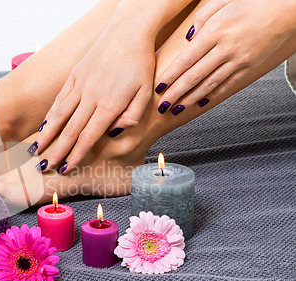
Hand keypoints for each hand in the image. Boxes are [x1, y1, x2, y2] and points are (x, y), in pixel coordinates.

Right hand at [34, 25, 154, 173]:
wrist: (128, 32)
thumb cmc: (140, 63)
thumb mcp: (146, 91)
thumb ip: (132, 115)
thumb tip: (115, 132)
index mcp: (109, 105)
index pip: (88, 136)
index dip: (76, 154)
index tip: (66, 168)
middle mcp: (90, 97)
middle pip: (69, 130)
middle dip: (56, 150)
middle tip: (44, 167)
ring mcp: (80, 85)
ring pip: (59, 115)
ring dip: (46, 135)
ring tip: (36, 150)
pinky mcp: (74, 75)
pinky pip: (59, 99)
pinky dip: (50, 114)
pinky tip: (44, 126)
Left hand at [155, 0, 295, 114]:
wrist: (286, 8)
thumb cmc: (251, 1)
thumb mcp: (221, 1)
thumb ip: (201, 18)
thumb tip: (187, 38)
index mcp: (215, 31)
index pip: (186, 59)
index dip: (171, 76)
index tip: (159, 88)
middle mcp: (226, 48)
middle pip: (195, 76)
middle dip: (176, 93)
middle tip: (162, 106)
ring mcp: (239, 60)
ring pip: (209, 84)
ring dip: (190, 99)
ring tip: (176, 109)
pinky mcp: (250, 67)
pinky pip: (227, 85)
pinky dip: (212, 95)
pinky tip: (200, 103)